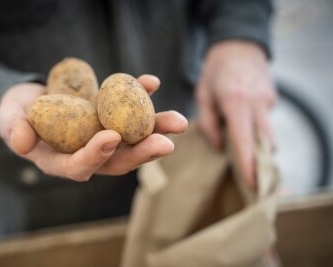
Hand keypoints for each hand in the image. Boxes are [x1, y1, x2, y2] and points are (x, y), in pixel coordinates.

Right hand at [0, 75, 187, 181]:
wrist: (31, 99)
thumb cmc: (17, 113)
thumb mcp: (8, 119)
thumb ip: (12, 130)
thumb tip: (21, 143)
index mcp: (63, 161)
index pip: (81, 166)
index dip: (96, 154)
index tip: (111, 137)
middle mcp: (89, 152)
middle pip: (118, 159)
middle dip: (142, 153)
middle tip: (166, 144)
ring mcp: (102, 134)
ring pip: (132, 138)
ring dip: (156, 130)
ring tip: (179, 121)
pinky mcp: (110, 115)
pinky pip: (129, 109)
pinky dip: (142, 95)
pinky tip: (152, 82)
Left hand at [196, 40, 276, 187]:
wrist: (239, 45)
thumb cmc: (215, 72)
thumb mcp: (203, 96)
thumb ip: (208, 124)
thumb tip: (221, 149)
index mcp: (237, 102)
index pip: (245, 140)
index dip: (249, 165)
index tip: (253, 185)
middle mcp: (257, 103)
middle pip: (265, 143)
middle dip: (259, 162)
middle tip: (250, 180)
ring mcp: (269, 101)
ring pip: (269, 135)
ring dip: (259, 148)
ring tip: (244, 155)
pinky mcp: (273, 100)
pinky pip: (266, 123)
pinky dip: (258, 132)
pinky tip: (245, 128)